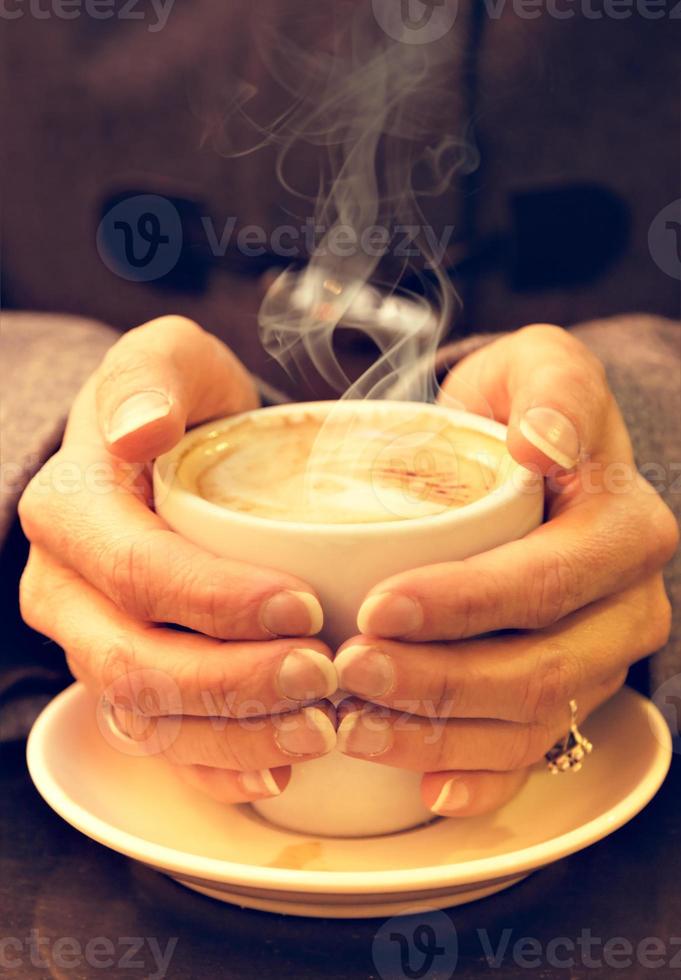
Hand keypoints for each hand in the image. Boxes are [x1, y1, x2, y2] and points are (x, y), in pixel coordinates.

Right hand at [19, 316, 337, 803]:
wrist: (164, 450)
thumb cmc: (173, 402)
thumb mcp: (164, 359)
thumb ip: (149, 377)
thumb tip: (138, 430)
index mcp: (69, 512)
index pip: (136, 571)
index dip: (216, 600)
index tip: (303, 606)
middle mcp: (66, 591)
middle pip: (136, 663)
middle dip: (232, 684)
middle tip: (325, 679)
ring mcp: (91, 643)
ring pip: (148, 718)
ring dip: (236, 736)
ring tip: (322, 728)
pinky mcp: (125, 681)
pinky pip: (160, 744)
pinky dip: (218, 767)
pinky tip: (280, 767)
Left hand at [334, 324, 677, 816]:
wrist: (522, 453)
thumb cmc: (518, 408)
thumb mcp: (538, 365)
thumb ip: (554, 384)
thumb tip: (546, 443)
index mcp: (624, 530)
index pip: (547, 581)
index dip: (468, 603)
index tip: (382, 605)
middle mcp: (624, 606)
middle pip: (541, 667)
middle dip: (441, 681)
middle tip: (351, 673)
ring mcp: (598, 659)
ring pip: (531, 721)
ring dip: (441, 735)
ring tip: (356, 725)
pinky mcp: (568, 694)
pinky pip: (535, 755)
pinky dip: (480, 780)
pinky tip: (424, 789)